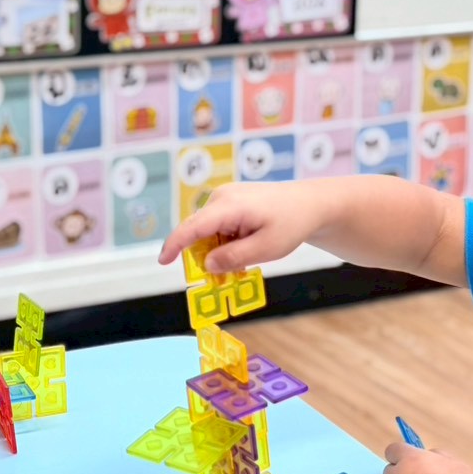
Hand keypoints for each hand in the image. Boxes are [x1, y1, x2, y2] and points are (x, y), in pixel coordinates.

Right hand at [157, 181, 322, 272]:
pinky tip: (244, 248)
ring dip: (217, 250)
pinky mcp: (229, 201)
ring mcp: (225, 197)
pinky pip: (217, 225)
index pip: (193, 227)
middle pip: (198, 231)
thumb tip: (207, 264)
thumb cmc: (291, 223)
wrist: (310, 204)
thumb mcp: (266, 248)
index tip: (163, 261)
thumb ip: (234, 257)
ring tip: (243, 260)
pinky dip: (224, 241)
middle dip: (203, 256)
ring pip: (208, 230)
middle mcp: (221, 197)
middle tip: (222, 275)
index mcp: (230, 206)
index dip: (174, 245)